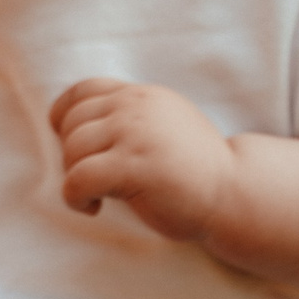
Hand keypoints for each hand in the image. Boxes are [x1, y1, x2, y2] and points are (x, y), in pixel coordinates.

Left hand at [50, 78, 235, 242]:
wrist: (234, 192)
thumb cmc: (194, 169)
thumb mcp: (162, 125)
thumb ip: (129, 117)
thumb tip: (74, 127)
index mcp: (141, 95)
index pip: (83, 91)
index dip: (65, 118)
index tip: (70, 145)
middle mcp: (135, 107)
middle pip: (72, 123)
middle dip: (72, 155)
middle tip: (92, 180)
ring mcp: (135, 133)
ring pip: (72, 150)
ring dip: (74, 178)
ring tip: (95, 196)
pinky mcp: (133, 166)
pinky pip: (79, 178)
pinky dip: (75, 197)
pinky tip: (94, 208)